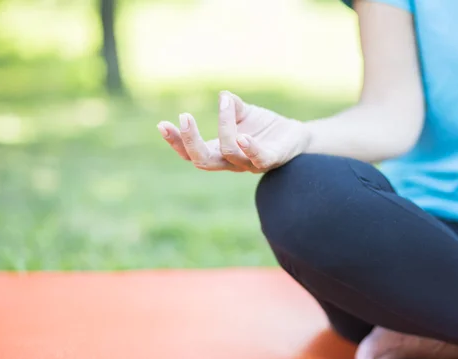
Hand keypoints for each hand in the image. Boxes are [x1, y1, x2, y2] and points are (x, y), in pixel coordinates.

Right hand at [156, 91, 309, 172]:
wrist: (295, 137)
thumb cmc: (264, 128)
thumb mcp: (244, 113)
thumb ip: (231, 106)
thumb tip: (223, 96)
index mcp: (218, 152)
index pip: (190, 153)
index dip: (176, 142)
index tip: (162, 125)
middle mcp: (231, 162)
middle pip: (202, 161)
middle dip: (190, 141)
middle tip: (184, 117)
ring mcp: (249, 164)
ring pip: (229, 152)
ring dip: (224, 127)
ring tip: (224, 104)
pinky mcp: (270, 161)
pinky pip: (258, 159)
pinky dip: (249, 147)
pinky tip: (242, 135)